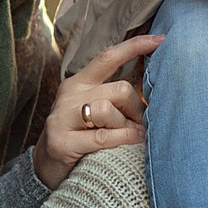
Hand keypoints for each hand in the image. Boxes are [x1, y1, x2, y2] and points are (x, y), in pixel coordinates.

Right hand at [34, 33, 159, 189]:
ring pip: (109, 110)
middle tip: (141, 124)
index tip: (161, 40)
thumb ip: (117, 97)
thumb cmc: (82, 137)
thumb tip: (154, 86)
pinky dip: (122, 139)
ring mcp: (62, 117)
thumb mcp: (97, 111)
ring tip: (130, 136)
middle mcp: (70, 94)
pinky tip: (130, 142)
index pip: (109, 57)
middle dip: (137, 108)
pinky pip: (102, 136)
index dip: (135, 46)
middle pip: (120, 89)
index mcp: (80, 82)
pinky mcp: (61, 141)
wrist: (46, 167)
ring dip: (127, 126)